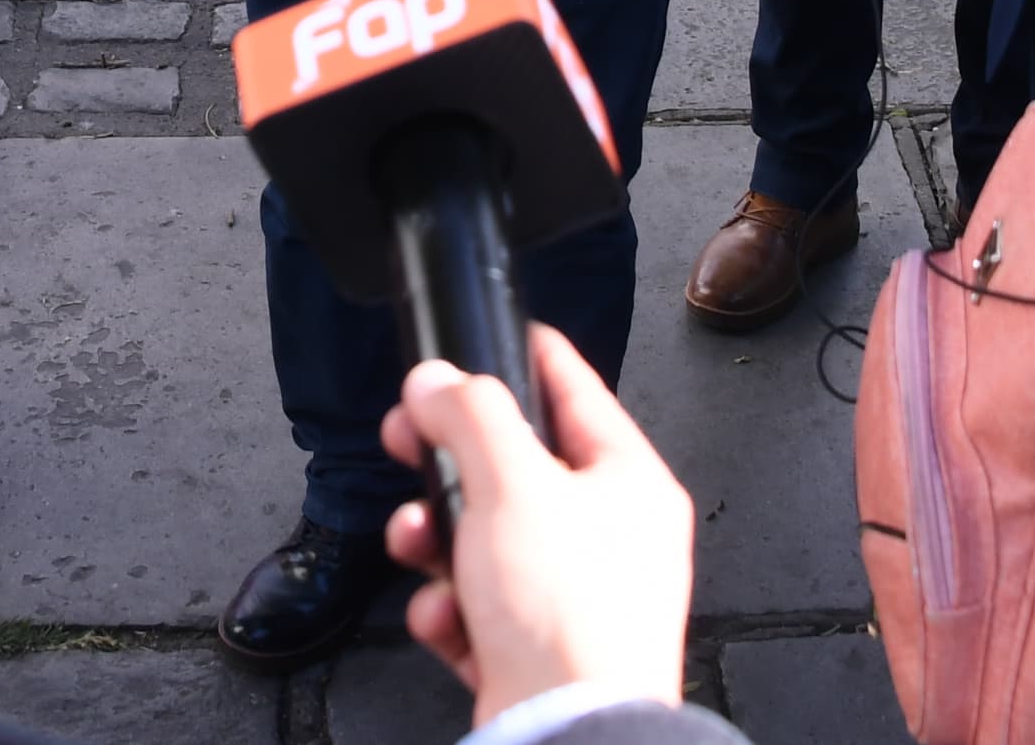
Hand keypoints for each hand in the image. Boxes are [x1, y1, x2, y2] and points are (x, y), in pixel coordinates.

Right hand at [378, 329, 692, 722]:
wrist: (569, 734)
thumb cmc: (569, 615)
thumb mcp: (511, 484)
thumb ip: (469, 417)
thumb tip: (438, 380)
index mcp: (629, 483)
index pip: (576, 391)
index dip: (523, 357)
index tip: (488, 330)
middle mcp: (611, 537)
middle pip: (515, 469)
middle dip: (450, 462)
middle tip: (406, 438)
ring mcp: (575, 598)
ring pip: (486, 540)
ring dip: (435, 539)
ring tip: (414, 541)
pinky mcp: (537, 651)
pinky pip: (477, 607)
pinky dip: (448, 607)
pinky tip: (442, 615)